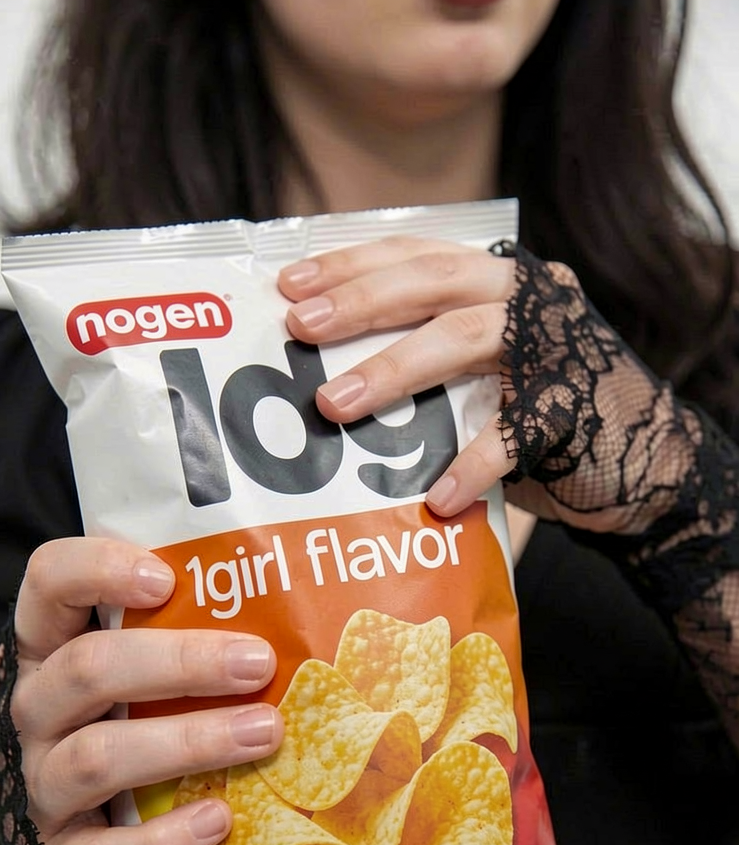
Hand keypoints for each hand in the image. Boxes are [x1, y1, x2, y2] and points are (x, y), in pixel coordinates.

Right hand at [1, 536, 282, 844]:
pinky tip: (219, 819)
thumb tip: (304, 604)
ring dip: (188, 742)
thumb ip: (187, 633)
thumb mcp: (139, 671)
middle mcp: (35, 709)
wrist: (69, 838)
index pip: (49, 582)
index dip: (98, 569)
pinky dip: (163, 839)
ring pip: (96, 758)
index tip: (165, 578)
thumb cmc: (128, 726)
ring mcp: (40, 785)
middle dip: (181, 662)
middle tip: (258, 664)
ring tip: (264, 734)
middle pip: (86, 669)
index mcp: (50, 646)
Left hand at [279, 237, 692, 535]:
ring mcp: (556, 349)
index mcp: (499, 280)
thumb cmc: (542, 415)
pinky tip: (435, 498)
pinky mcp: (576, 410)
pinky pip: (515, 434)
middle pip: (434, 282)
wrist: (644, 462)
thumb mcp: (485, 372)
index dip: (353, 263)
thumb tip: (325, 374)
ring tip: (335, 406)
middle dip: (361, 302)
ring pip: (464, 339)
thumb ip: (430, 358)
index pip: (418, 254)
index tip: (291, 283)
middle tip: (301, 328)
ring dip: (394, 371)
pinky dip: (472, 464)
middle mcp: (530, 297)